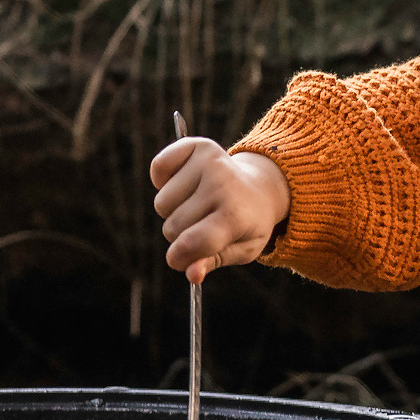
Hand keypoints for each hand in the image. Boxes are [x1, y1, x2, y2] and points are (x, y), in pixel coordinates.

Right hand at [150, 140, 289, 283]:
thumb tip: (192, 274)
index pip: (192, 243)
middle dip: (180, 235)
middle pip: (172, 227)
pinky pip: (158, 167)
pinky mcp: (196, 145)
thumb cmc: (247, 224)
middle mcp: (222, 185)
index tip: (179, 260)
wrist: (261, 189)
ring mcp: (209, 162)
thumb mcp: (241, 250)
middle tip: (203, 225)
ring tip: (198, 204)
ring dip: (173, 209)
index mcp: (235, 216)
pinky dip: (163, 179)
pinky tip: (185, 183)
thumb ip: (213, 261)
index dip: (179, 258)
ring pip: (162, 204)